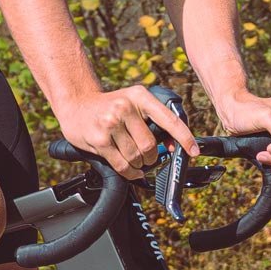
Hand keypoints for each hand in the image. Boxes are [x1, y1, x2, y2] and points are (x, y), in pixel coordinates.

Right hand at [56, 84, 200, 178]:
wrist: (76, 104)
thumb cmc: (108, 107)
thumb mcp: (132, 103)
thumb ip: (152, 121)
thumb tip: (172, 146)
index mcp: (139, 96)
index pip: (169, 119)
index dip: (184, 137)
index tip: (194, 151)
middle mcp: (125, 107)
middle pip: (150, 145)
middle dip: (151, 157)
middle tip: (147, 158)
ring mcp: (110, 123)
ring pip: (136, 157)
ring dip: (139, 165)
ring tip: (134, 160)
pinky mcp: (99, 140)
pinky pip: (122, 165)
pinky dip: (130, 172)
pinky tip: (131, 170)